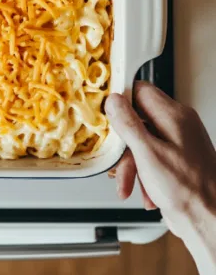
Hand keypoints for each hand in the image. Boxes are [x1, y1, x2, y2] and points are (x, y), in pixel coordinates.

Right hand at [106, 82, 215, 272]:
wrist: (209, 221)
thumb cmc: (187, 190)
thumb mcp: (147, 153)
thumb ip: (128, 124)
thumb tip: (113, 100)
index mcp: (174, 115)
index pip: (140, 89)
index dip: (120, 99)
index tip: (106, 114)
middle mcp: (178, 123)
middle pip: (137, 118)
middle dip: (124, 142)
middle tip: (116, 158)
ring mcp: (178, 140)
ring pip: (141, 139)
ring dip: (131, 162)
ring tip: (129, 183)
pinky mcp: (176, 156)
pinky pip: (150, 154)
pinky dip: (142, 171)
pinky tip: (143, 189)